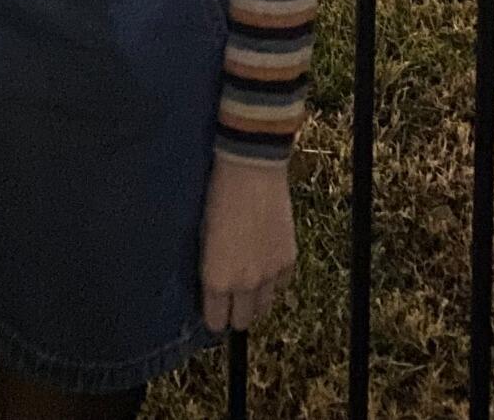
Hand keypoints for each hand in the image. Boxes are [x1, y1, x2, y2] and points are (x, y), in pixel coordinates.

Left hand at [200, 152, 295, 335]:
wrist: (251, 169)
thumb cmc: (218, 196)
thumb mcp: (204, 237)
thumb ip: (210, 269)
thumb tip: (213, 288)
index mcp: (217, 279)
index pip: (216, 323)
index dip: (213, 316)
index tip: (212, 306)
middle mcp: (245, 284)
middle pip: (242, 322)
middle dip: (235, 312)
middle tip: (230, 295)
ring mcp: (270, 274)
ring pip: (264, 307)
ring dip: (255, 299)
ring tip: (249, 277)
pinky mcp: (289, 260)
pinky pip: (281, 284)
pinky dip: (274, 278)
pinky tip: (265, 258)